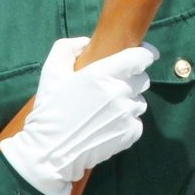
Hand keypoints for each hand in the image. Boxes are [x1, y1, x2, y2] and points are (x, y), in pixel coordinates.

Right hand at [0, 39, 156, 194]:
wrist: (49, 152)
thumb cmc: (49, 109)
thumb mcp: (51, 71)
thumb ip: (68, 48)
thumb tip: (87, 42)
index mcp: (103, 73)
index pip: (140, 57)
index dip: (145, 54)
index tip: (145, 55)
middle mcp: (120, 92)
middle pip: (143, 79)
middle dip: (131, 79)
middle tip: (111, 87)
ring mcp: (126, 115)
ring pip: (140, 101)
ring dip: (129, 101)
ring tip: (107, 109)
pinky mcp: (130, 134)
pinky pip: (137, 121)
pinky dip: (127, 122)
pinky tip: (108, 124)